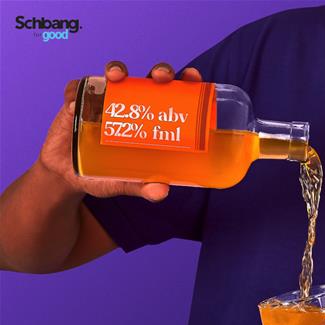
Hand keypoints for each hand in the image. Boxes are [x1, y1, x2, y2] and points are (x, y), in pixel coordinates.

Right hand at [38, 61, 202, 200]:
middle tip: (161, 77)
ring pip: (114, 73)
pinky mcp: (76, 101)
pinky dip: (76, 92)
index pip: (173, 96)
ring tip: (116, 78)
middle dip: (159, 71)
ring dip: (117, 69)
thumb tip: (162, 192)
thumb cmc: (104, 175)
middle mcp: (130, 104)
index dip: (184, 82)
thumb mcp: (126, 183)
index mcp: (150, 119)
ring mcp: (104, 99)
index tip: (192, 77)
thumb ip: (143, 187)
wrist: (69, 176)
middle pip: (150, 79)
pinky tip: (75, 105)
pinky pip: (76, 88)